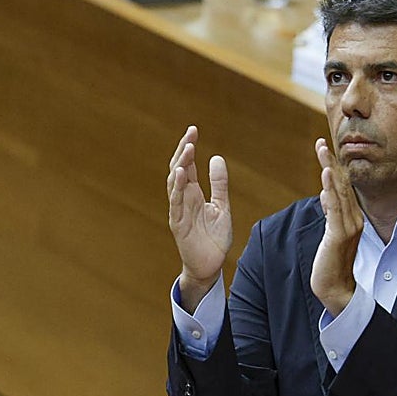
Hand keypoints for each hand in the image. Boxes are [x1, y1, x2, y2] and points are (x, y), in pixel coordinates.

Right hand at [167, 125, 231, 311]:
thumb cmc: (214, 238)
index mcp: (193, 193)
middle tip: (191, 134)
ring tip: (188, 149)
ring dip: (180, 165)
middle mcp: (183, 199)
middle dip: (183, 151)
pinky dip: (177, 187)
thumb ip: (219, 184)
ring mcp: (178, 210)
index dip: (189, 147)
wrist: (210, 265)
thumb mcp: (222, 206)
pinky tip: (181, 173)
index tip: (194, 130)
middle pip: (178, 169)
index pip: (187, 165)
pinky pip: (175, 203)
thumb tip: (216, 157)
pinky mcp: (178, 224)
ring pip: (174, 183)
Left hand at [310, 138, 361, 316]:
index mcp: (351, 217)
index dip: (334, 167)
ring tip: (322, 150)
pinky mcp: (339, 235)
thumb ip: (331, 214)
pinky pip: (335, 208)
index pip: (343, 187)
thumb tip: (325, 195)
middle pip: (343, 184)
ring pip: (339, 191)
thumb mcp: (330, 233)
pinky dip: (331, 189)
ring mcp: (348, 226)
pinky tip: (327, 174)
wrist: (336, 288)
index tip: (325, 150)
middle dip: (331, 162)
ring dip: (330, 168)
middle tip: (322, 142)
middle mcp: (353, 218)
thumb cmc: (331, 263)